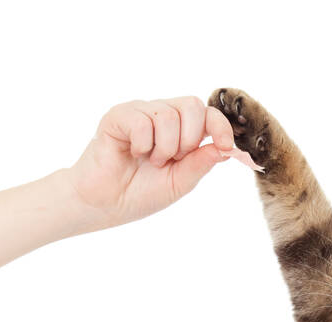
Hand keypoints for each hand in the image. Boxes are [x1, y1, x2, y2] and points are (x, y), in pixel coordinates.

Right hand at [67, 97, 235, 230]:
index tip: (226, 145)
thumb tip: (225, 148)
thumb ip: (200, 164)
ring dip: (164, 147)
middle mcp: (160, 117)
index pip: (207, 114)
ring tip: (150, 161)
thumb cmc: (140, 193)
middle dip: (189, 139)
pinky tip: (132, 153)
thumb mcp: (179, 183)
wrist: (106, 204)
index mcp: (179, 131)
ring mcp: (140, 113)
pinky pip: (142, 121)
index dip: (220, 125)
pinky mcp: (118, 116)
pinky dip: (142, 144)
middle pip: (192, 106)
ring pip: (168, 115)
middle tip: (171, 160)